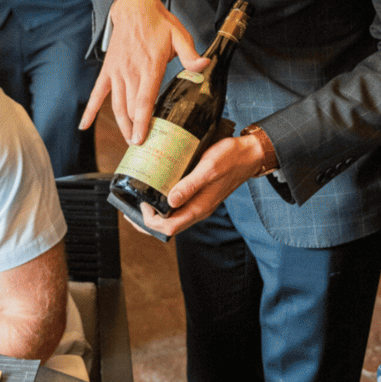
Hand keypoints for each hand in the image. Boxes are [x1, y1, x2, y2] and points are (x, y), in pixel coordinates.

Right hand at [79, 0, 202, 144]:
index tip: (141, 139)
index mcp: (149, 66)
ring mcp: (117, 72)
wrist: (133, 7)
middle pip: (128, 108)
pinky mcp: (108, 71)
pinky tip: (84, 125)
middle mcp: (130, 72)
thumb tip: (204, 65)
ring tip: (127, 141)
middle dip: (132, 130)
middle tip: (139, 148)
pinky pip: (97, 93)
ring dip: (120, 125)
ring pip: (116, 105)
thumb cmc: (158, 23)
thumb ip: (190, 54)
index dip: (141, 122)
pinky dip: (90, 110)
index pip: (143, 100)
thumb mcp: (179, 35)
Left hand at [130, 132, 266, 237]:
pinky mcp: (198, 195)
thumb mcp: (209, 168)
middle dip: (146, 221)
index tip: (141, 202)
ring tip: (139, 200)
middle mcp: (197, 209)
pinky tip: (156, 191)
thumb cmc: (230, 158)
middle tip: (131, 206)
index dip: (150, 220)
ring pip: (171, 217)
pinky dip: (164, 203)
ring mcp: (198, 203)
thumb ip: (190, 185)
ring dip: (154, 213)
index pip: (169, 228)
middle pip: (167, 227)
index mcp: (199, 208)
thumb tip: (170, 201)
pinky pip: (177, 206)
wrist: (249, 153)